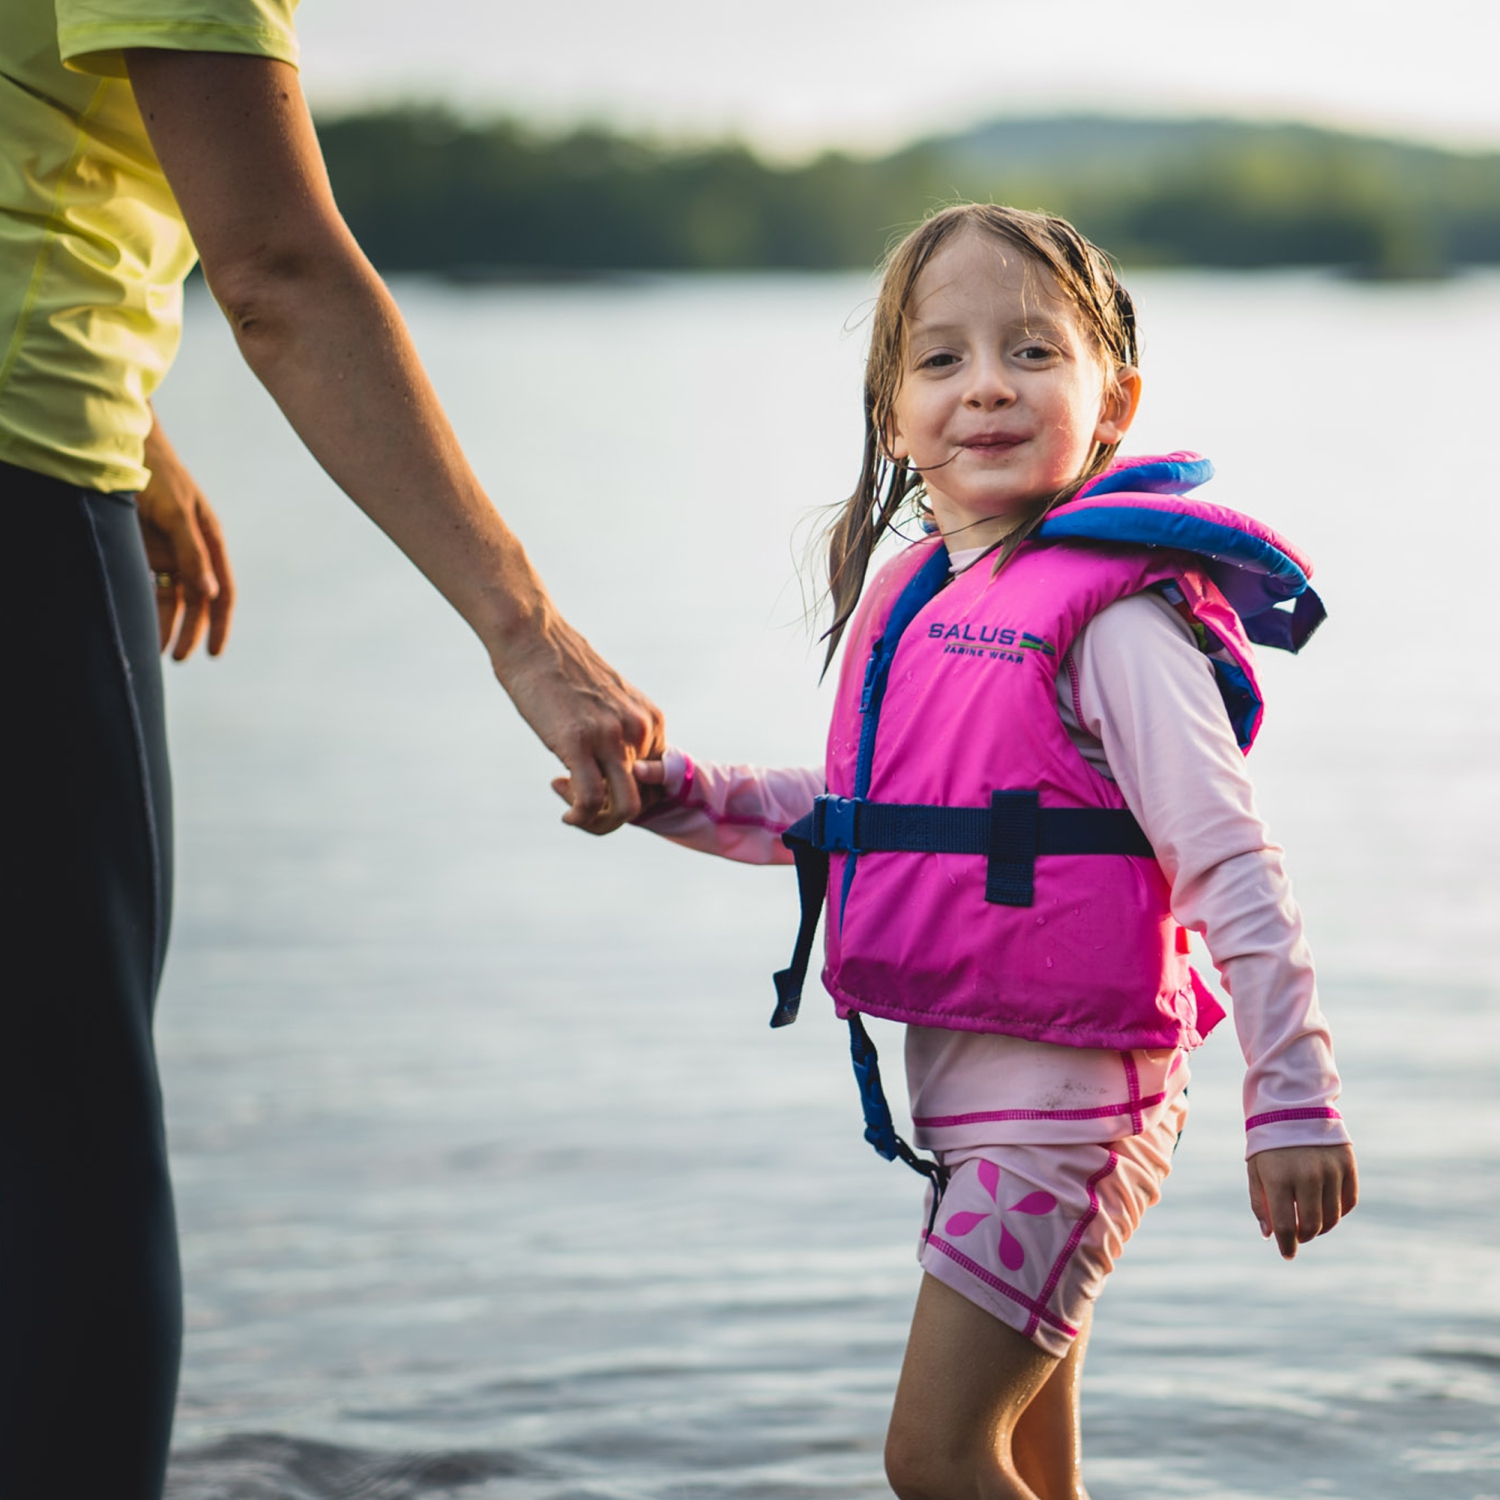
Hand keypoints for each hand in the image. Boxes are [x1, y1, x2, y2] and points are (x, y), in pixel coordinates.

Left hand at [137, 416, 234, 658]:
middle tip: (180, 658)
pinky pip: (150, 585)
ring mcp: (168, 552)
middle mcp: (193, 552)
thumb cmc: (157, 475)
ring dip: (167, 624)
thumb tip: (210, 594)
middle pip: (198, 602)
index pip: (222, 592)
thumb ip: (192, 553)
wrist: (123, 448)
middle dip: (191, 631)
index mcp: (210, 542)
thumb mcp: (177, 513)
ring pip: (173, 598)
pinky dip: (148, 606)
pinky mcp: (145, 551)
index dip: (220, 624)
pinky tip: (140, 625)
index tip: (214, 652)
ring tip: (157, 652)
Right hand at [494, 611, 663, 834]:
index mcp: (651, 721)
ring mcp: (611, 737)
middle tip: (584, 807)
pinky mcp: (579, 742)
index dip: (632, 799)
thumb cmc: (563, 672)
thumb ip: (619, 733)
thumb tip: (613, 769)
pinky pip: (592, 800)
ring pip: (626, 808)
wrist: (534, 639)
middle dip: (616, 817)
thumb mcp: (608, 703)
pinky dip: (580, 817)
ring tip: (574, 815)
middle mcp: (640, 730)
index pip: (660, 782)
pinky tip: (567, 813)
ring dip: (600, 824)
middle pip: (647, 800)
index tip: (603, 793)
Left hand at [1247, 1143, 1357, 1259]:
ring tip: (1310, 1223)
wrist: (1293, 1105)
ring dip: (1321, 1227)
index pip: (1286, 1225)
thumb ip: (1260, 1202)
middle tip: (1298, 1236)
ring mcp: (1330, 1170)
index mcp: (1279, 1178)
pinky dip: (1339, 1211)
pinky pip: (1349, 1201)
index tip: (1287, 1254)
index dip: (1287, 1245)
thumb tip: (1270, 1235)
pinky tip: (1327, 1208)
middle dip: (1304, 1236)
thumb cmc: (1268, 1142)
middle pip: (1312, 1225)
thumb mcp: (1256, 1169)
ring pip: (1332, 1217)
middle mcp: (1307, 1175)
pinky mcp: (1347, 1164)